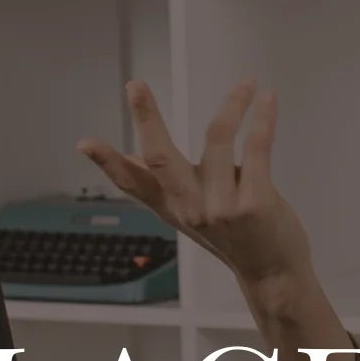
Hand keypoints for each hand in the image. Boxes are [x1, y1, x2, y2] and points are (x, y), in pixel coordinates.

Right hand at [78, 79, 315, 292]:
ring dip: (233, 105)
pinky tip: (267, 99)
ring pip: (217, 139)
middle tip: (135, 87)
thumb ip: (164, 186)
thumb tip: (130, 155)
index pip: (133, 184)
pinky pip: (256, 147)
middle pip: (161, 156)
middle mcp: (192, 208)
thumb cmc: (237, 239)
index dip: (108, 163)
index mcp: (174, 208)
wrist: (274, 277)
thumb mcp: (193, 215)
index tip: (85, 142)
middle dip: (146, 118)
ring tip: (245, 83)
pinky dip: (262, 118)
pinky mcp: (255, 203)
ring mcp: (222, 207)